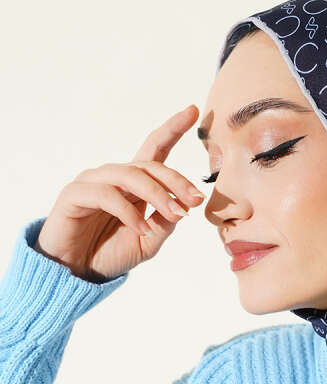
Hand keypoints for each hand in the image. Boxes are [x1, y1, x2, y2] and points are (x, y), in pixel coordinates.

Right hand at [34, 105, 205, 282]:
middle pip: (149, 165)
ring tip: (175, 215)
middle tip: (195, 199)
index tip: (194, 111)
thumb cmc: (109, 254)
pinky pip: (107, 195)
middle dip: (176, 180)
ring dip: (157, 195)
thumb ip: (164, 223)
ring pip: (130, 175)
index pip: (155, 150)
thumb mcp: (147, 242)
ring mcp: (93, 182)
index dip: (172, 130)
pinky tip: (142, 228)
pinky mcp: (75, 194)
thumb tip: (184, 205)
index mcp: (133, 186)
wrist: (75, 273)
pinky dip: (128, 212)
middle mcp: (114, 178)